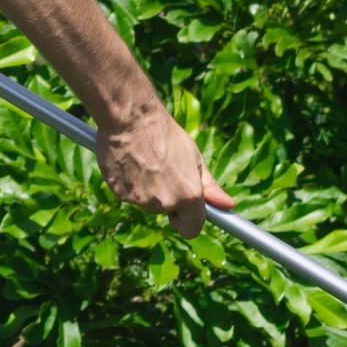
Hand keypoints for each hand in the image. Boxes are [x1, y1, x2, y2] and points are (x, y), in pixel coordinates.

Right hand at [97, 104, 221, 233]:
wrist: (131, 118)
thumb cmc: (165, 134)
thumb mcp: (194, 157)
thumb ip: (209, 186)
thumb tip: (228, 206)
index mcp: (189, 195)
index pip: (192, 229)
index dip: (188, 220)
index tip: (183, 209)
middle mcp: (165, 203)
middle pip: (166, 211)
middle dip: (165, 195)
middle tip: (161, 168)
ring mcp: (140, 200)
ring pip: (145, 202)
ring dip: (146, 188)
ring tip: (144, 160)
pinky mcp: (119, 193)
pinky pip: (127, 194)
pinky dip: (129, 182)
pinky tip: (129, 161)